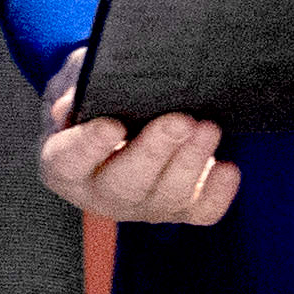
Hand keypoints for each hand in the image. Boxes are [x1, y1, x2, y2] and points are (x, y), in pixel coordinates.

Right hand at [36, 49, 240, 224]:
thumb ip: (74, 85)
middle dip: (155, 151)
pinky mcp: (179, 208)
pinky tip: (228, 168)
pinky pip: (201, 212)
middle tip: (180, 120)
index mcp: (65, 164)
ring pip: (166, 197)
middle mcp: (100, 194)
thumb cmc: (95, 98)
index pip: (69, 160)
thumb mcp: (75, 82)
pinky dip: (217, 193)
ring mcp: (141, 206)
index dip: (89, 146)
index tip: (113, 125)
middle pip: (125, 184)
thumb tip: (74, 103)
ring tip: (208, 128)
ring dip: (190, 162)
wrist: (121, 118)